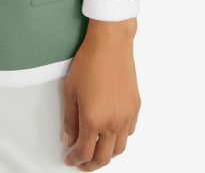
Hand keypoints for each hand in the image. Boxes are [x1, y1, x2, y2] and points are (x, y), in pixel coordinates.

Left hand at [62, 19, 139, 169]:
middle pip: (103, 157)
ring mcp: (126, 116)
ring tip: (96, 152)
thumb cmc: (89, 62)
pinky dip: (119, 140)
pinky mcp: (135, 108)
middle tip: (81, 164)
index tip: (70, 160)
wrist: (110, 44)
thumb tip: (68, 138)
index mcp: (93, 119)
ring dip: (107, 155)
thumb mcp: (70, 91)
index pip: (84, 152)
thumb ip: (69, 119)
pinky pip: (129, 133)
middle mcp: (112, 122)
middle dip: (90, 165)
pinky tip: (111, 135)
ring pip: (119, 149)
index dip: (75, 159)